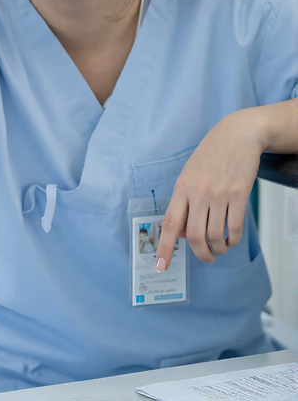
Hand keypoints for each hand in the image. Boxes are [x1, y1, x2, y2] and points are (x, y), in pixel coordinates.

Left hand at [156, 110, 262, 269]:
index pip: (168, 224)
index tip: (160, 266)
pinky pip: (235, 227)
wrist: (237, 135)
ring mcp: (219, 194)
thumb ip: (183, 203)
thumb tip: (179, 233)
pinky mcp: (239, 194)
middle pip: (193, 235)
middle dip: (199, 253)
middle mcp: (198, 192)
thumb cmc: (210, 157)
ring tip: (219, 248)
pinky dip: (233, 240)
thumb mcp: (188, 175)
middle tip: (205, 257)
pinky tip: (232, 240)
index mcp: (181, 188)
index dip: (163, 248)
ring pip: (215, 235)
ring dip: (218, 249)